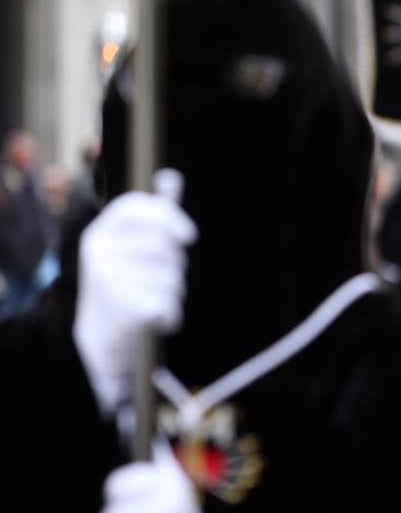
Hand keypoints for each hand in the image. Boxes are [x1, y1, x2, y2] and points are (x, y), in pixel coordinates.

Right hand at [74, 170, 195, 414]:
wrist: (98, 337)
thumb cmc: (124, 282)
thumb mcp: (131, 244)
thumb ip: (154, 213)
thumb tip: (170, 176)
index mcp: (100, 232)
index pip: (135, 207)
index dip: (167, 216)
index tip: (190, 236)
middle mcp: (99, 252)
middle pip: (165, 246)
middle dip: (175, 265)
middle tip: (159, 279)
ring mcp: (109, 280)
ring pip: (172, 277)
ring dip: (174, 291)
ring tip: (152, 299)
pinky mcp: (123, 307)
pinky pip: (169, 303)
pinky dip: (171, 314)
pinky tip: (157, 319)